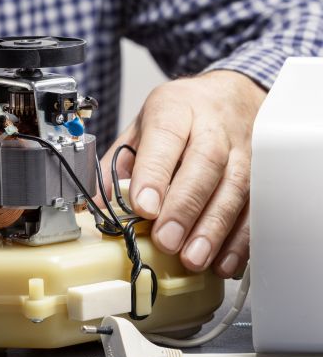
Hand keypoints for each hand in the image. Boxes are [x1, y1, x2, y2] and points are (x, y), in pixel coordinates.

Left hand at [98, 70, 265, 277]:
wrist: (231, 95)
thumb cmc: (180, 116)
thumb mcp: (140, 128)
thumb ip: (116, 165)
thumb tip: (95, 205)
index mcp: (175, 109)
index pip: (165, 136)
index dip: (155, 173)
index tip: (143, 206)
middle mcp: (213, 126)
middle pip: (205, 163)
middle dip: (185, 207)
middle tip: (167, 241)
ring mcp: (243, 149)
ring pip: (235, 187)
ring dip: (213, 229)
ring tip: (192, 257)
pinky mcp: (262, 174)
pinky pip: (256, 207)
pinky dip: (241, 239)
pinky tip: (223, 261)